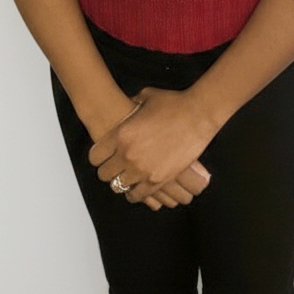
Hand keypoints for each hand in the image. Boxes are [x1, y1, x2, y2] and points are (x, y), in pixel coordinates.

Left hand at [88, 86, 217, 206]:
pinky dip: (135, 193)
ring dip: (121, 182)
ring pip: (119, 187)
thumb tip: (127, 105)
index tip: (103, 156)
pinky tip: (138, 187)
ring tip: (127, 178)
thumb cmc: (172, 103)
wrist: (198, 115)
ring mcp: (142, 170)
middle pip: (104, 174)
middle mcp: (127, 155)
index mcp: (121, 134)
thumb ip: (132, 104)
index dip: (98, 157)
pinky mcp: (157, 181)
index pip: (95, 156)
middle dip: (108, 171)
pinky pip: (137, 195)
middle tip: (115, 167)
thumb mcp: (146, 98)